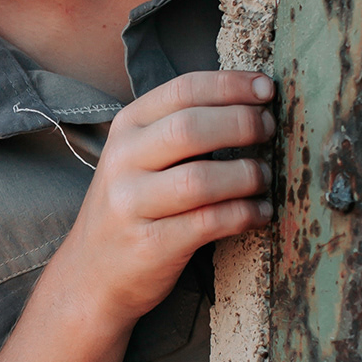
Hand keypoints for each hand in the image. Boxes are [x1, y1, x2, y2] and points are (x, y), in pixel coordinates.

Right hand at [62, 70, 274, 333]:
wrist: (92, 275)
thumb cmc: (132, 208)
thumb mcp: (139, 157)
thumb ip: (180, 128)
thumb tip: (252, 102)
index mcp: (126, 128)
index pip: (184, 89)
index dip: (232, 85)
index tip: (267, 90)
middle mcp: (124, 161)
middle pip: (192, 128)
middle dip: (243, 124)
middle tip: (270, 131)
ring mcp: (132, 204)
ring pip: (201, 179)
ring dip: (246, 175)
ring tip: (264, 177)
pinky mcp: (151, 244)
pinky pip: (210, 222)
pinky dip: (245, 214)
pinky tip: (260, 213)